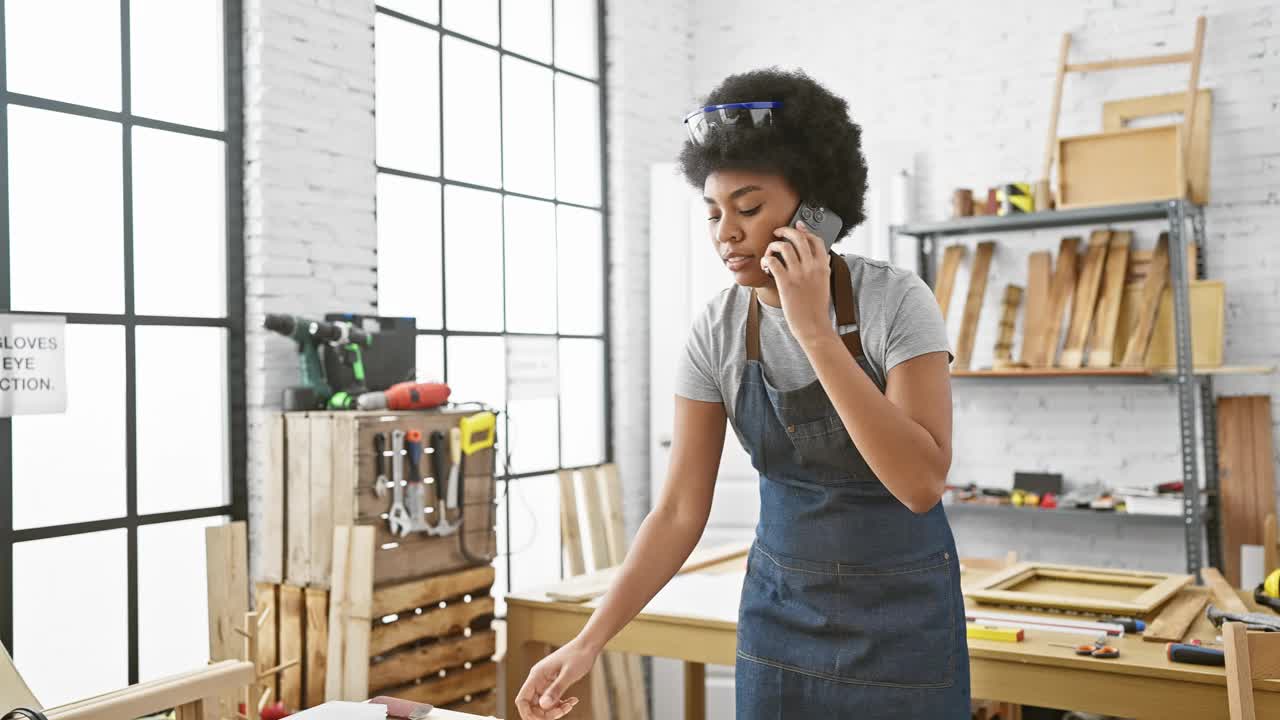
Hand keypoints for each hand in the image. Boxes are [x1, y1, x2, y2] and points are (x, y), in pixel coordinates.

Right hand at [515, 638, 597, 718]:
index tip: (542, 719)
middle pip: (532, 705)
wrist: (588, 645)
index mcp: (537, 676)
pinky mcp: (553, 684)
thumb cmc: (579, 655)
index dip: (527, 713)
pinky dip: (561, 704)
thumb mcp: (569, 674)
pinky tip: (573, 701)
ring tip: (570, 705)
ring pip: (543, 705)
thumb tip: (543, 706)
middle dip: (546, 714)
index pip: (522, 700)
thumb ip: (556, 690)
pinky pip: (552, 700)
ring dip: (555, 710)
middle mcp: (538, 679)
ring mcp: (545, 682)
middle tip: (563, 711)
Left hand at [762, 221, 836, 346]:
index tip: (797, 226)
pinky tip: (765, 265)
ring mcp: (798, 274)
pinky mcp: (786, 282)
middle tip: (778, 232)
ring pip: (784, 247)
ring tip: (770, 252)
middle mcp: (812, 267)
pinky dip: (766, 259)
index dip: (805, 230)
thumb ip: (823, 269)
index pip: (816, 240)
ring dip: (774, 246)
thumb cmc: (817, 308)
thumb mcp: (825, 284)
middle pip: (799, 238)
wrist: (813, 326)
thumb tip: (824, 257)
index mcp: (823, 266)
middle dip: (786, 230)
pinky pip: (773, 261)